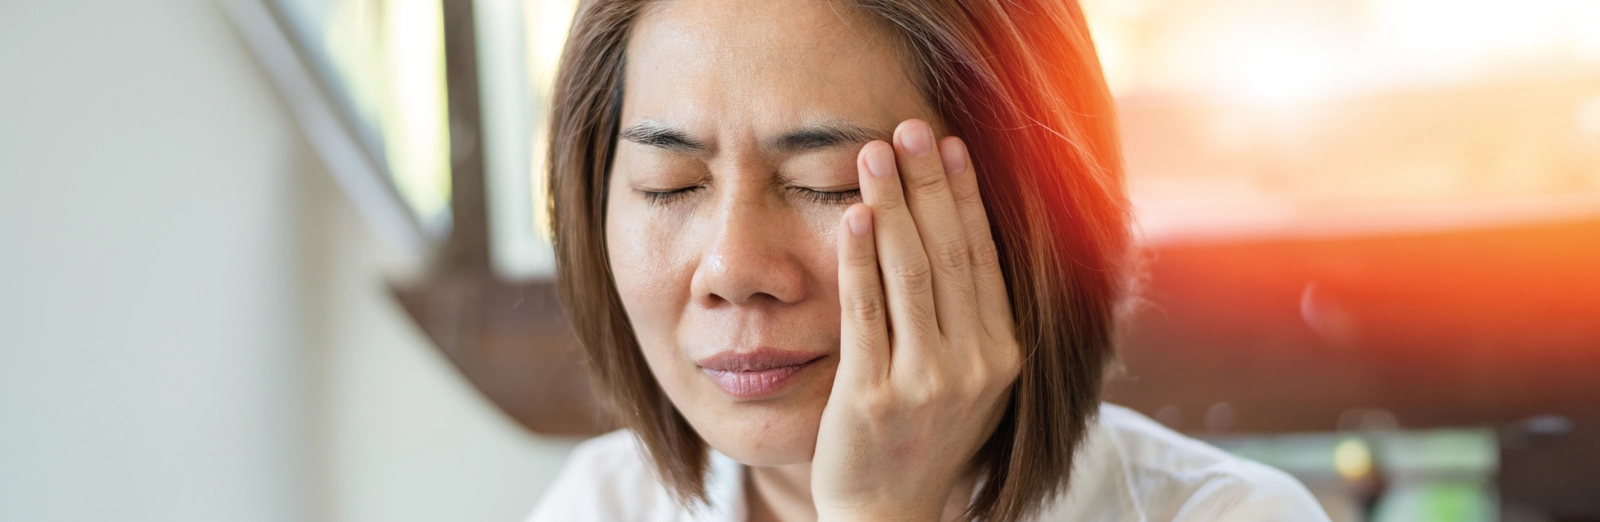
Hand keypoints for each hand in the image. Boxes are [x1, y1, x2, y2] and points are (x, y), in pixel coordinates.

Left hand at [811, 119, 1022, 520]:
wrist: (889, 514)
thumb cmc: (922, 436)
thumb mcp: (968, 378)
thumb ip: (970, 316)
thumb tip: (958, 230)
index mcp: (1004, 353)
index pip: (982, 256)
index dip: (965, 196)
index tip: (948, 145)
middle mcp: (976, 364)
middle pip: (949, 253)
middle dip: (928, 183)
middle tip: (908, 127)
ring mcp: (926, 381)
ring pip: (910, 273)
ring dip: (892, 204)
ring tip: (873, 154)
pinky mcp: (875, 395)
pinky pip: (868, 312)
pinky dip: (860, 259)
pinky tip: (854, 217)